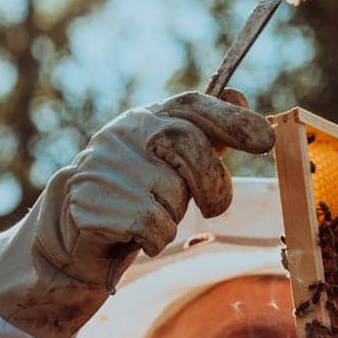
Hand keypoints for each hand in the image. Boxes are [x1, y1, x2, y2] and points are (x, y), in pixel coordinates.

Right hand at [0, 90, 274, 337]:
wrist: (72, 233)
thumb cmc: (131, 197)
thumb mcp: (169, 165)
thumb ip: (205, 137)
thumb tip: (241, 97)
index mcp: (145, 120)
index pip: (192, 106)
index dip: (230, 120)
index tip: (266, 140)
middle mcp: (123, 135)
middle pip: (187, 146)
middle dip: (212, 182)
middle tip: (213, 205)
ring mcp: (104, 166)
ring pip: (171, 196)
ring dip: (173, 218)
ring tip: (150, 219)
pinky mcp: (91, 203)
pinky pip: (151, 225)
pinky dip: (153, 239)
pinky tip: (136, 238)